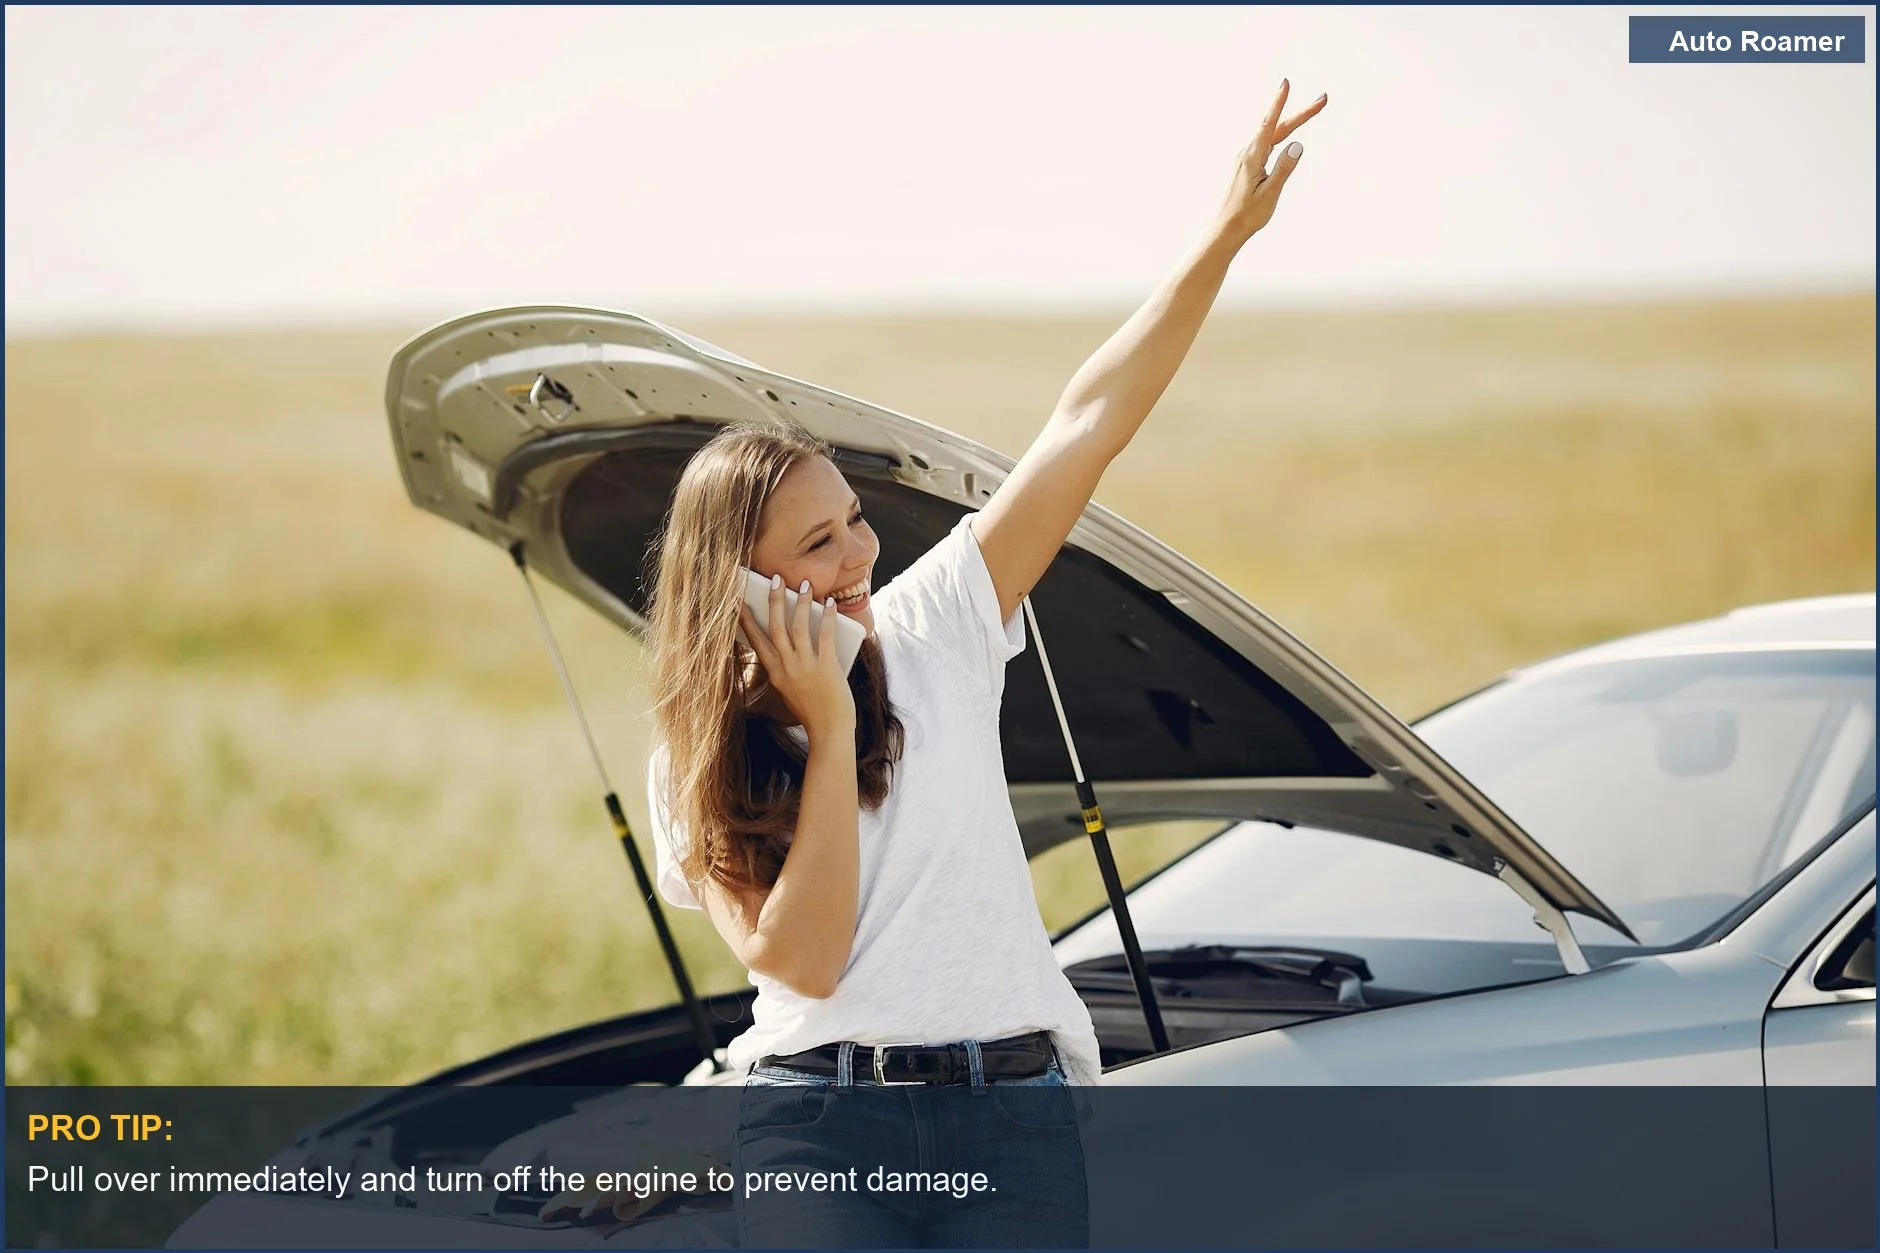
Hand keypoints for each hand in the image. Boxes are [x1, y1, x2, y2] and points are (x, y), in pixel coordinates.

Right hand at [739, 575, 856, 740]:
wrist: (829, 731)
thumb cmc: (812, 711)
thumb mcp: (789, 690)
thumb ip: (787, 667)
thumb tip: (791, 640)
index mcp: (775, 673)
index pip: (757, 641)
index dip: (747, 620)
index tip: (740, 602)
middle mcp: (787, 667)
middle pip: (776, 627)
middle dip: (774, 601)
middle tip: (774, 579)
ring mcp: (805, 666)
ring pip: (798, 627)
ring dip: (800, 603)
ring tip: (803, 585)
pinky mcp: (826, 667)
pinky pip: (824, 635)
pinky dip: (827, 616)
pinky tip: (829, 603)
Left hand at [1217, 79, 1325, 244]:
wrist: (1226, 229)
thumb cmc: (1248, 215)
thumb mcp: (1270, 193)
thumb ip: (1284, 169)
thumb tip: (1298, 145)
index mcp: (1252, 158)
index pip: (1269, 125)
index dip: (1279, 103)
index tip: (1286, 83)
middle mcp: (1248, 153)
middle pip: (1278, 127)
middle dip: (1301, 112)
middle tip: (1323, 100)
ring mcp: (1247, 157)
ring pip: (1274, 134)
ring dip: (1293, 121)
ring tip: (1313, 109)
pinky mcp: (1248, 164)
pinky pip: (1268, 142)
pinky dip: (1282, 132)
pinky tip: (1288, 129)